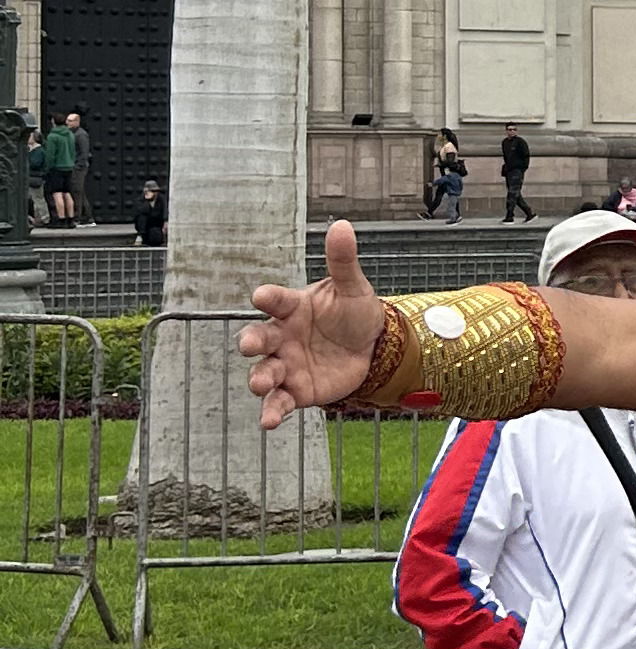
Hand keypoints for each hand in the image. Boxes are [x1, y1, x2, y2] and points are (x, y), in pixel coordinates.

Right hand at [239, 216, 383, 427]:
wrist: (372, 348)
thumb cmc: (353, 312)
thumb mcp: (353, 288)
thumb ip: (343, 261)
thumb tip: (342, 225)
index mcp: (293, 307)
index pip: (276, 299)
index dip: (268, 297)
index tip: (261, 295)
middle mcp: (282, 336)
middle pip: (259, 338)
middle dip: (251, 342)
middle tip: (250, 346)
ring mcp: (286, 364)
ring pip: (264, 373)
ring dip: (259, 379)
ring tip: (260, 385)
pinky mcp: (297, 390)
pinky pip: (280, 402)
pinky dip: (272, 412)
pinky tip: (268, 422)